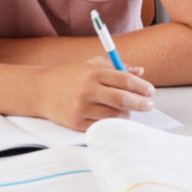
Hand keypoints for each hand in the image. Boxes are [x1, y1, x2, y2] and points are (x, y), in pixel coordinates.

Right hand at [37, 56, 154, 130]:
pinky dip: (112, 123)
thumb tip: (140, 72)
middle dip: (140, 103)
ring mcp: (81, 108)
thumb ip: (117, 67)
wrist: (40, 90)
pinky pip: (102, 126)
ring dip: (127, 114)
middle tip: (149, 105)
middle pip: (122, 100)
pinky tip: (115, 118)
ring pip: (114, 115)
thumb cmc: (71, 75)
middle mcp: (88, 90)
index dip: (141, 86)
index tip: (150, 91)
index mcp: (93, 73)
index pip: (125, 80)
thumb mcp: (92, 64)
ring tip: (129, 110)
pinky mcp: (76, 123)